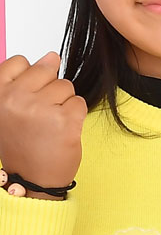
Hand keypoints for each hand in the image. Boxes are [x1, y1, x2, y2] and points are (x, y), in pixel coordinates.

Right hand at [0, 53, 85, 194]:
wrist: (32, 178)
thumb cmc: (22, 144)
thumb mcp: (8, 111)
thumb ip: (23, 83)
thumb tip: (52, 56)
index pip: (20, 62)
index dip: (31, 76)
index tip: (30, 94)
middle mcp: (16, 99)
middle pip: (47, 70)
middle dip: (50, 88)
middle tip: (42, 112)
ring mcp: (40, 109)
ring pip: (66, 86)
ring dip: (64, 103)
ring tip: (51, 123)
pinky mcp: (64, 120)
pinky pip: (79, 102)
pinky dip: (76, 115)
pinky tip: (63, 129)